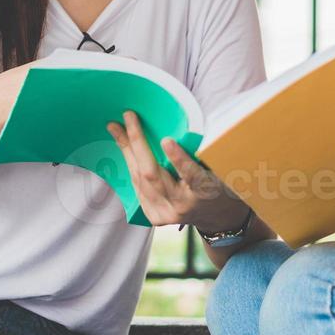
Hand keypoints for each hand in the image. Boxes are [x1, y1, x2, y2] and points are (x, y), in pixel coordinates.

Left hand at [107, 110, 251, 233]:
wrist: (216, 217)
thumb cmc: (218, 185)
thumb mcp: (218, 170)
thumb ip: (200, 155)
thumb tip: (178, 128)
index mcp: (204, 193)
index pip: (191, 176)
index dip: (178, 158)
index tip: (166, 140)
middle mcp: (181, 206)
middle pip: (153, 175)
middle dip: (137, 143)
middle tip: (128, 117)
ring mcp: (165, 213)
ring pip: (140, 179)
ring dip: (126, 151)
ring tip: (116, 128)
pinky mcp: (153, 216)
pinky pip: (137, 186)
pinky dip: (130, 164)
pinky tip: (124, 147)